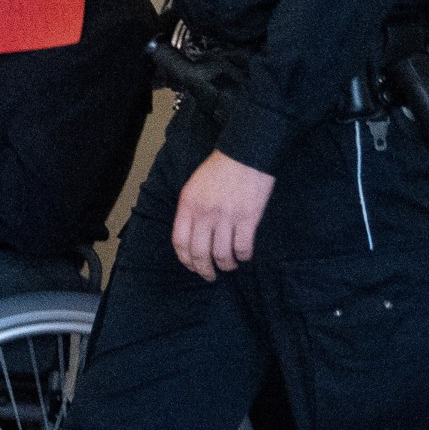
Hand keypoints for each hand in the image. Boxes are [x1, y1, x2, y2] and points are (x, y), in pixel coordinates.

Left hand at [172, 151, 275, 281]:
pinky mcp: (248, 218)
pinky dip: (243, 256)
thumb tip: (191, 237)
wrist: (246, 153)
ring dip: (226, 266)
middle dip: (204, 270)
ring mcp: (226, 217)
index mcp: (188, 205)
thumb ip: (189, 210)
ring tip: (230, 266)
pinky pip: (243, 248)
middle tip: (210, 276)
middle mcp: (204, 214)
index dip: (186, 260)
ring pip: (222, 255)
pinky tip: (244, 255)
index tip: (192, 267)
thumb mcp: (194, 186)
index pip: (180, 242)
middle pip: (200, 254)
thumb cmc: (220, 169)